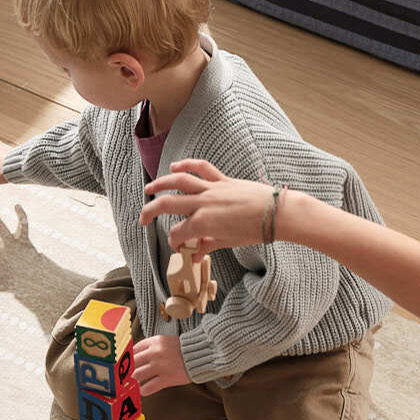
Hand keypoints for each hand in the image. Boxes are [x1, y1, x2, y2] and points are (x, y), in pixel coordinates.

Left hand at [130, 335, 189, 394]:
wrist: (202, 355)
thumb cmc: (183, 349)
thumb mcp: (166, 341)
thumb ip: (152, 346)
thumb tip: (135, 355)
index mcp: (155, 341)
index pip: (134, 349)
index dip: (127, 357)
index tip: (125, 363)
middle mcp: (155, 352)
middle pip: (132, 362)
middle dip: (127, 370)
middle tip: (124, 375)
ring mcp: (161, 366)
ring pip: (138, 375)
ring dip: (134, 381)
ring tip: (132, 383)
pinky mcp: (167, 378)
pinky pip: (149, 387)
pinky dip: (144, 390)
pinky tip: (143, 390)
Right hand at [138, 159, 279, 251]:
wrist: (277, 214)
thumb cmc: (255, 230)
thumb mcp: (229, 242)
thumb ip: (209, 245)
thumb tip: (197, 254)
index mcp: (204, 223)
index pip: (178, 233)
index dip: (175, 242)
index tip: (179, 247)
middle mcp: (203, 204)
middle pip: (167, 205)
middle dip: (150, 212)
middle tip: (143, 219)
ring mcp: (212, 189)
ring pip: (179, 182)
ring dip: (160, 184)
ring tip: (148, 189)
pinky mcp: (223, 180)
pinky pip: (202, 168)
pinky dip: (187, 165)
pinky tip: (175, 166)